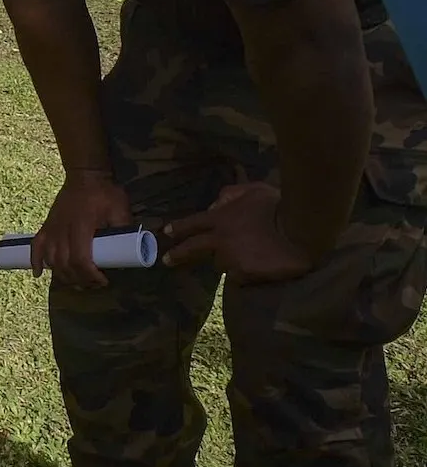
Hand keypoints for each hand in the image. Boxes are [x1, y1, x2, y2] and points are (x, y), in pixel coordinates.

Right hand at [33, 170, 133, 287]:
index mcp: (81, 227)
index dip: (90, 275)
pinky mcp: (47, 225)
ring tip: (77, 281)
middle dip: (79, 279)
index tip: (103, 280)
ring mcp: (52, 228)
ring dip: (62, 275)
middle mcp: (63, 230)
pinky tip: (38, 273)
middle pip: (65, 264)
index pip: (81, 259)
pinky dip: (35, 261)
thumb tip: (129, 254)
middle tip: (93, 283)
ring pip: (51, 259)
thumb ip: (124, 231)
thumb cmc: (105, 193)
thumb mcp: (120, 210)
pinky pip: (36, 246)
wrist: (85, 174)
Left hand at [164, 180, 314, 283]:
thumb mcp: (251, 190)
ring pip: (221, 264)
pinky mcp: (244, 274)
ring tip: (247, 257)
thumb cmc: (277, 205)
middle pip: (193, 249)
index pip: (193, 223)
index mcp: (219, 218)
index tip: (167, 233)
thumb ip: (229, 196)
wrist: (299, 230)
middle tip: (167, 261)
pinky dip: (245, 273)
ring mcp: (230, 258)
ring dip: (229, 261)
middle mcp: (219, 240)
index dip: (179, 228)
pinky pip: (239, 276)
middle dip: (178, 255)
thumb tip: (215, 205)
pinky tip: (258, 267)